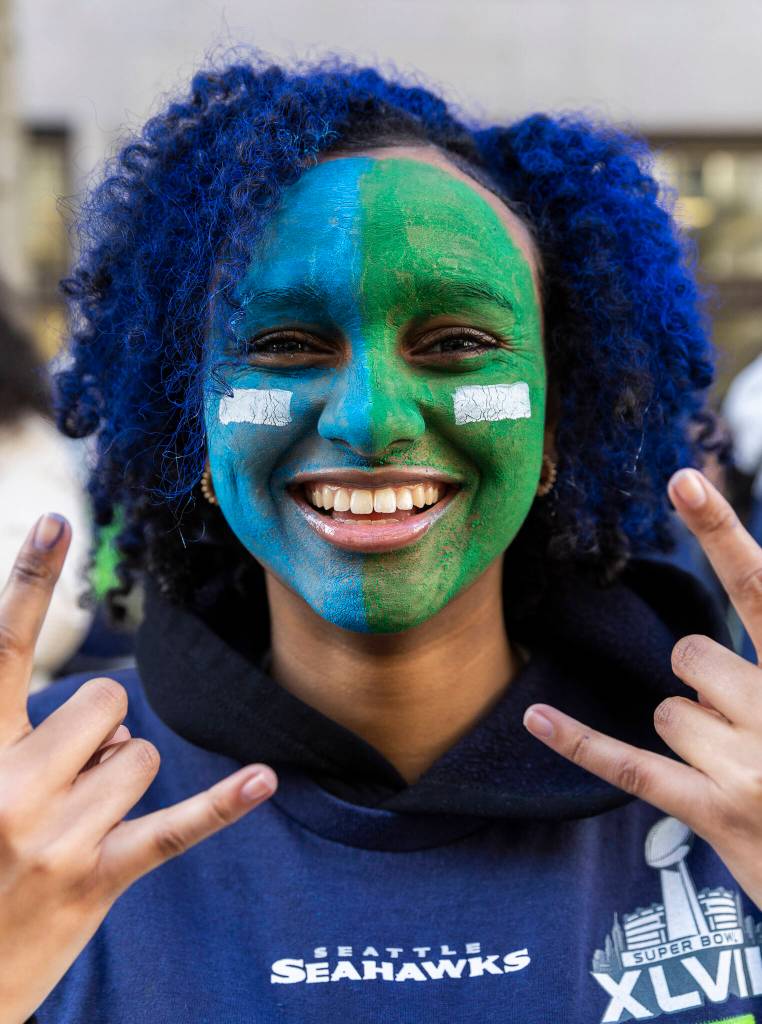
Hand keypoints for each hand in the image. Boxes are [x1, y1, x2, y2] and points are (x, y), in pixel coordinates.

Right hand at [0, 515, 276, 1023]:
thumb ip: (23, 737)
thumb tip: (111, 719)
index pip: (3, 650)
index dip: (28, 582)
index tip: (57, 521)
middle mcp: (8, 786)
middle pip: (106, 703)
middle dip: (101, 733)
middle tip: (63, 787)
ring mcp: (54, 836)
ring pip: (140, 756)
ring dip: (120, 786)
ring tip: (73, 831)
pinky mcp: (95, 879)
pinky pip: (173, 828)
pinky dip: (220, 804)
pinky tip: (263, 779)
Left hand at [523, 468, 761, 907]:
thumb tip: (699, 659)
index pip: (760, 591)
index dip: (722, 533)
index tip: (683, 483)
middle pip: (693, 658)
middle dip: (706, 686)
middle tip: (748, 731)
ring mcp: (750, 767)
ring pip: (671, 712)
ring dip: (695, 738)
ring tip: (745, 776)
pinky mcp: (716, 813)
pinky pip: (629, 764)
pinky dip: (580, 742)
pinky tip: (536, 716)